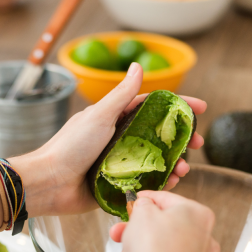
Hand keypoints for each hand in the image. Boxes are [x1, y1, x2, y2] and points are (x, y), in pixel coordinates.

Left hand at [10, 62, 205, 217]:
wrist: (49, 183)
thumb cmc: (70, 146)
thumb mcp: (99, 116)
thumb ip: (121, 95)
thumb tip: (138, 66)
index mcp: (114, 119)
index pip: (153, 108)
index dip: (179, 107)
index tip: (202, 109)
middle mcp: (119, 139)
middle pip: (159, 136)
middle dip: (182, 140)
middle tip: (199, 145)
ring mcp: (120, 163)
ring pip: (156, 160)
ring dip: (174, 163)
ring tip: (184, 169)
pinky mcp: (117, 185)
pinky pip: (145, 183)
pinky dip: (161, 182)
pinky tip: (171, 183)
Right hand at [110, 191, 219, 251]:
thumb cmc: (152, 247)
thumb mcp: (141, 213)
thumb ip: (144, 205)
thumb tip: (145, 207)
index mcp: (198, 214)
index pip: (167, 200)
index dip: (145, 199)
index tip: (133, 202)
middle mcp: (206, 237)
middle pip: (165, 227)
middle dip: (137, 231)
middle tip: (119, 233)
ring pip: (164, 249)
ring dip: (141, 251)